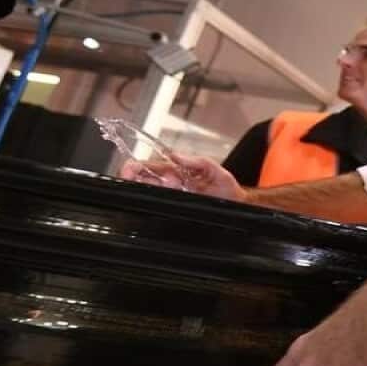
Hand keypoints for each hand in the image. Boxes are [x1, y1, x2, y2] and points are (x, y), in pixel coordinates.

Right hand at [119, 153, 246, 201]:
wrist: (236, 206)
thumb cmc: (226, 188)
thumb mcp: (216, 170)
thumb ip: (197, 162)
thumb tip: (176, 156)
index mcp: (174, 170)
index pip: (146, 166)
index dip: (133, 167)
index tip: (129, 171)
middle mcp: (168, 184)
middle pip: (141, 180)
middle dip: (141, 179)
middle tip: (166, 181)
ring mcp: (170, 197)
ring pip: (146, 193)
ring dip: (152, 189)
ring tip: (176, 187)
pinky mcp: (172, 209)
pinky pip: (156, 206)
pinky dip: (154, 203)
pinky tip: (167, 200)